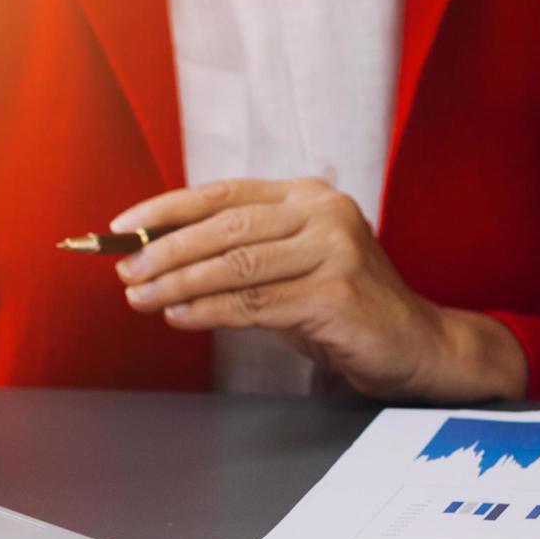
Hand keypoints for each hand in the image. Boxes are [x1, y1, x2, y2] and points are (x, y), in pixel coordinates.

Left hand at [110, 177, 524, 402]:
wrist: (416, 344)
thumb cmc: (341, 306)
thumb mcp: (288, 267)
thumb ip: (235, 255)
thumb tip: (155, 258)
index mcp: (306, 196)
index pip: (222, 194)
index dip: (166, 209)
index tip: (123, 227)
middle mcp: (323, 213)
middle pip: (225, 227)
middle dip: (166, 251)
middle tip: (126, 272)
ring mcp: (334, 250)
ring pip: (236, 265)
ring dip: (179, 284)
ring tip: (142, 299)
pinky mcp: (338, 292)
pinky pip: (256, 303)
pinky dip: (210, 312)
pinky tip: (180, 317)